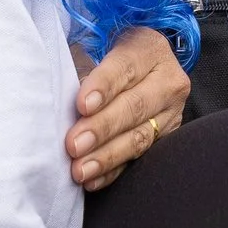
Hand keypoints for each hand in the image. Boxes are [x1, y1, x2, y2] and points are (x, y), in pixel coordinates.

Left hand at [67, 28, 189, 190]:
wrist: (143, 69)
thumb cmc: (108, 56)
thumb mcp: (99, 47)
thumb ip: (82, 65)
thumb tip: (56, 94)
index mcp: (149, 48)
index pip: (125, 67)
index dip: (103, 86)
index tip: (81, 105)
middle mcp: (167, 79)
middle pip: (134, 106)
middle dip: (102, 128)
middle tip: (73, 145)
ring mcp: (171, 112)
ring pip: (139, 137)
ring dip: (106, 156)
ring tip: (79, 169)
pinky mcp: (166, 138)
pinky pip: (139, 159)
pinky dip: (114, 171)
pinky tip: (93, 180)